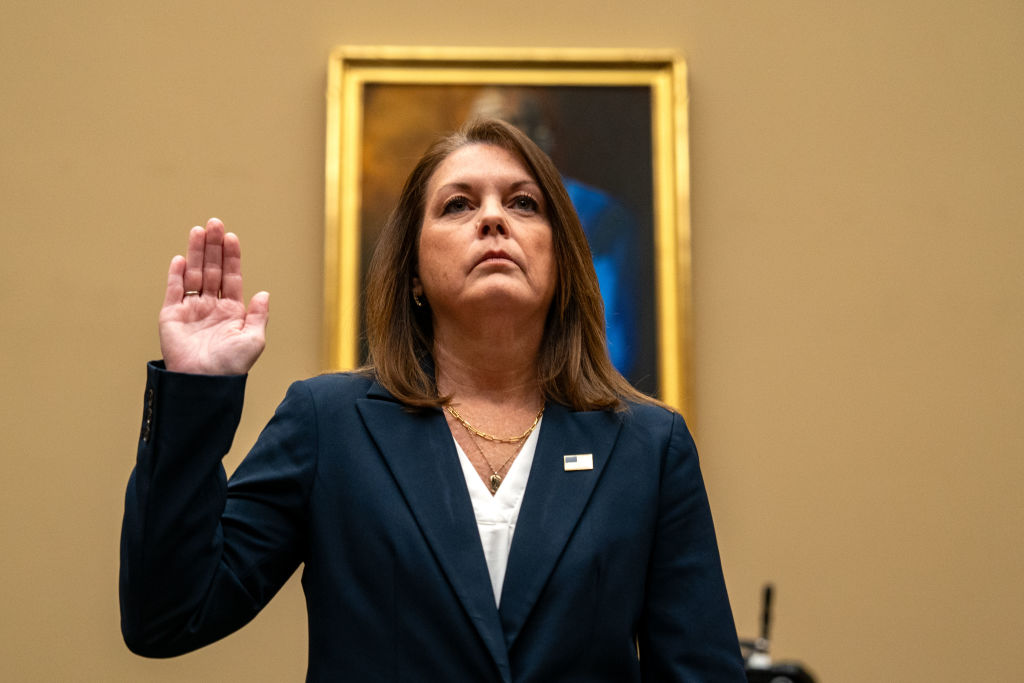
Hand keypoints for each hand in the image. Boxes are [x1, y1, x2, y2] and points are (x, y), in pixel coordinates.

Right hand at [159, 218, 269, 374]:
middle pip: (212, 270)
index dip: (232, 257)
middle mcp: (211, 307)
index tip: (231, 238)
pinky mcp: (171, 316)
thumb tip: (263, 293)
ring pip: (194, 274)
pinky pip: (174, 291)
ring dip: (196, 253)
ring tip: (199, 231)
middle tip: (215, 224)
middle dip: (214, 247)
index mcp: (231, 312)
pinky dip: (176, 274)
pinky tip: (182, 258)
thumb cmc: (231, 366)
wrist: (204, 383)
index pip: (232, 277)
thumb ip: (258, 316)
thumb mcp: (254, 340)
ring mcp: (191, 310)